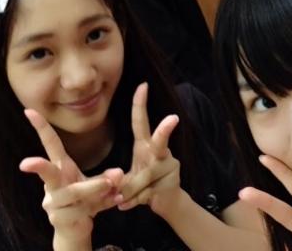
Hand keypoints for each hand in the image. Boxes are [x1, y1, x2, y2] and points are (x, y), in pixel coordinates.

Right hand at [19, 110, 122, 248]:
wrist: (75, 228)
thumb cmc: (85, 198)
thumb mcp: (99, 184)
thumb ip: (109, 177)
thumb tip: (118, 174)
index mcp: (60, 168)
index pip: (50, 145)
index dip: (41, 127)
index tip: (29, 111)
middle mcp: (52, 185)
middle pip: (48, 173)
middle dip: (40, 167)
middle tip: (27, 163)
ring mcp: (54, 203)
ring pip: (73, 193)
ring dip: (93, 187)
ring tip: (111, 184)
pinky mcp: (61, 219)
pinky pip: (83, 210)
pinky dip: (103, 204)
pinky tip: (115, 200)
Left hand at [118, 83, 180, 213]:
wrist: (165, 202)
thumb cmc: (144, 185)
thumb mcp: (129, 180)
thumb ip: (122, 182)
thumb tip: (118, 193)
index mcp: (146, 145)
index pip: (141, 122)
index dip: (140, 104)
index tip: (142, 86)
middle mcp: (160, 151)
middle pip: (160, 140)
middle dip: (165, 130)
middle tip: (173, 118)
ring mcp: (169, 165)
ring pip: (145, 176)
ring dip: (130, 191)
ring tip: (121, 200)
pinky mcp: (171, 180)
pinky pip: (147, 192)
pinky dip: (134, 201)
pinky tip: (128, 205)